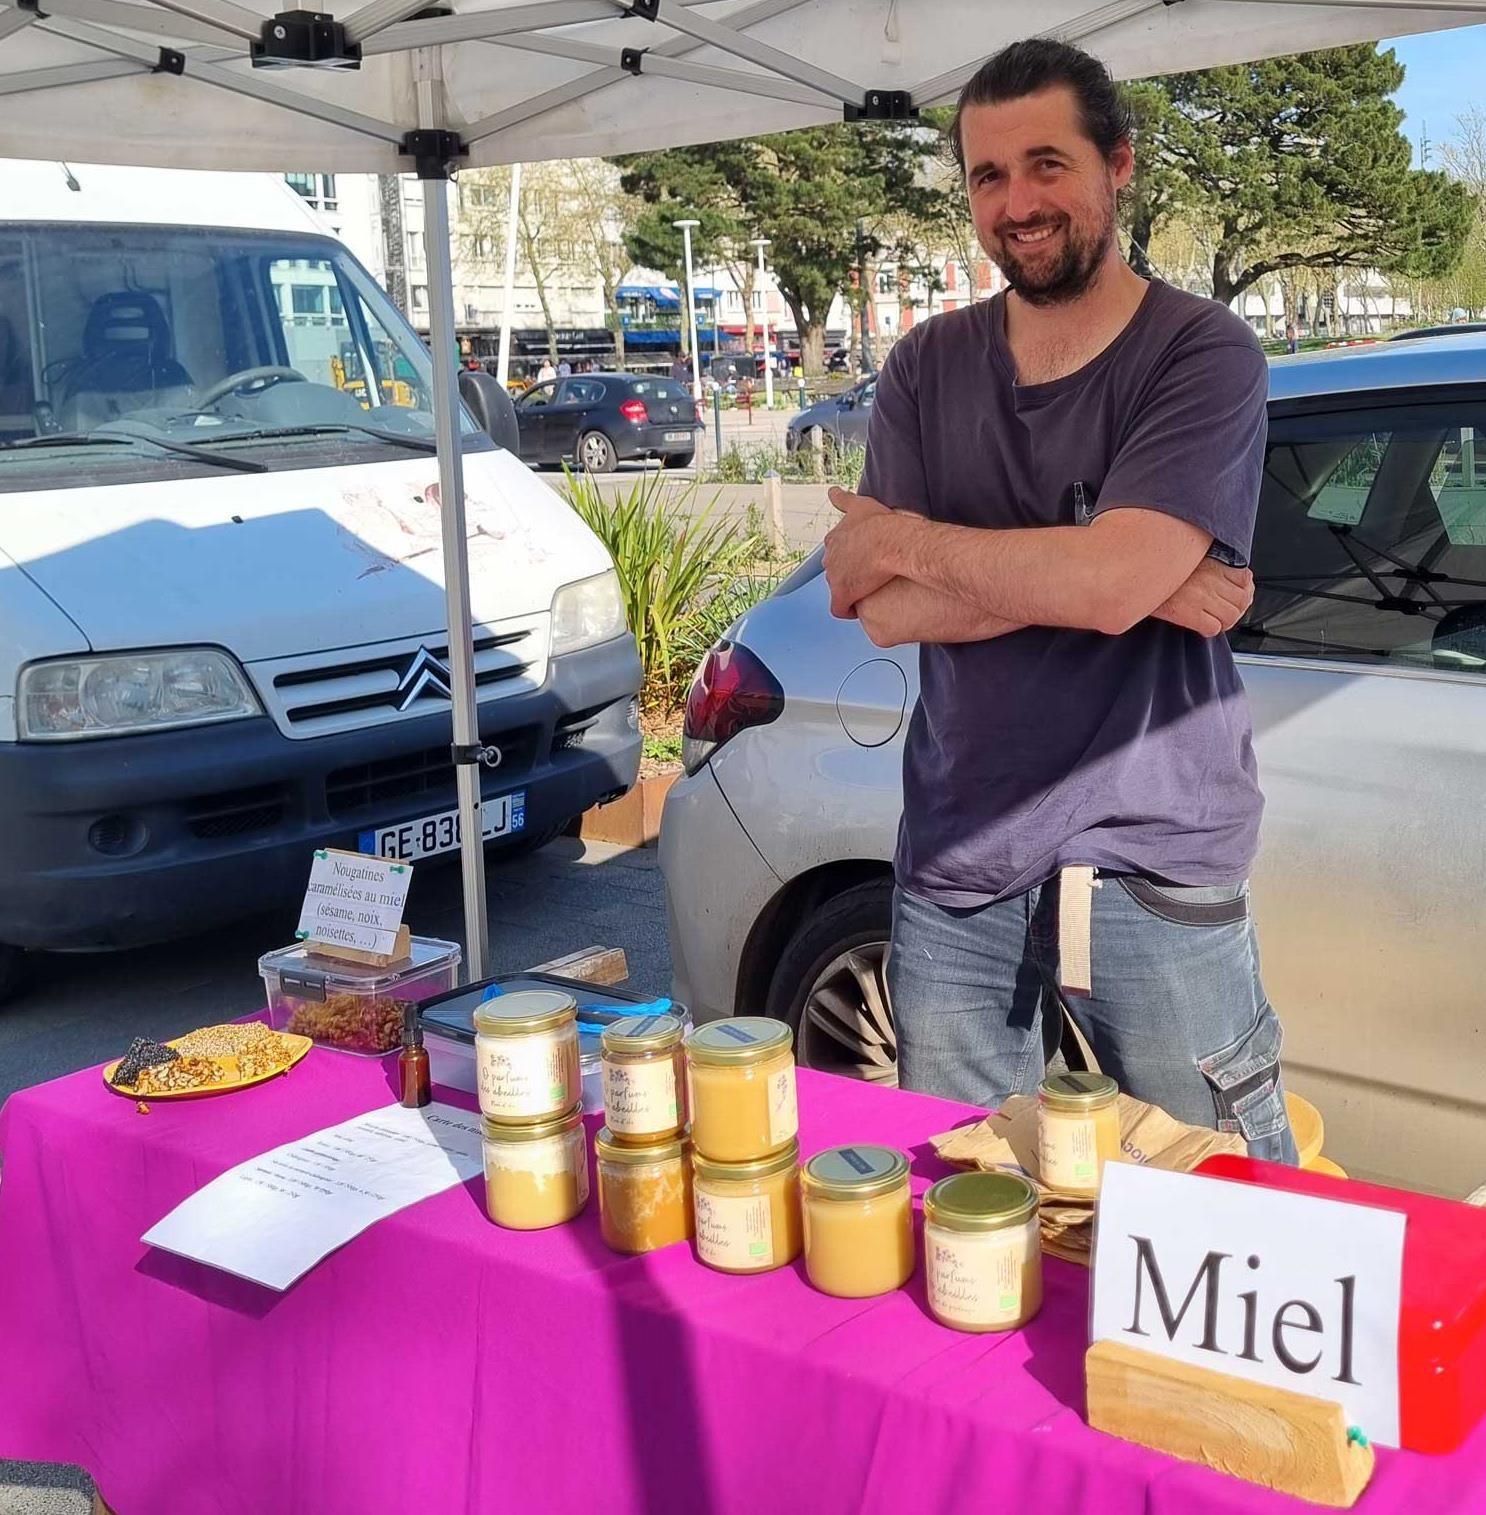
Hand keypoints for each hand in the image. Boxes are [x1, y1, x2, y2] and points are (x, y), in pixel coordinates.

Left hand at [823, 486, 900, 617]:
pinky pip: (841, 609)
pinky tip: (858, 609)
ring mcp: (834, 576)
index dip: (849, 556)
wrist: (894, 542)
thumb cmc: (883, 524)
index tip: (861, 558)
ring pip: (838, 587)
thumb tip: (832, 491)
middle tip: (867, 574)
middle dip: (848, 572)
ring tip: (867, 591)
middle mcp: (830, 557)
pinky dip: (848, 610)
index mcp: (834, 537)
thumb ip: (844, 499)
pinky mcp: (842, 594)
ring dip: (851, 589)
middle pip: (835, 569)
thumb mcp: (861, 504)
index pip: (835, 550)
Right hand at [1153, 558, 1253, 637]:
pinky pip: (1213, 628)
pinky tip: (1200, 626)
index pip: (1245, 579)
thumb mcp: (1183, 554)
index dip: (1243, 591)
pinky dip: (1209, 630)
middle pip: (1241, 600)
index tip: (1236, 595)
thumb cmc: (1154, 566)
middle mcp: (1210, 578)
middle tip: (1224, 612)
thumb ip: (1203, 560)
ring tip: (1213, 620)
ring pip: (1230, 616)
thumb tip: (1222, 572)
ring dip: (1224, 621)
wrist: (1131, 576)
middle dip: (1236, 609)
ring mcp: (1202, 595)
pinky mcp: (1189, 612)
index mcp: (1211, 560)